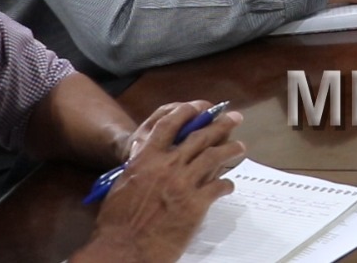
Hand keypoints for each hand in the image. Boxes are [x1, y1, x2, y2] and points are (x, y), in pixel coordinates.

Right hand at [84, 101, 245, 262]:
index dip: (187, 111)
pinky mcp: (196, 204)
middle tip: (234, 118)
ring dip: (230, 149)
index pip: (169, 125)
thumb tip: (150, 162)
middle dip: (220, 124)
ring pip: (215, 157)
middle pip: (200, 136)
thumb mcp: (123, 186)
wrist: (124, 249)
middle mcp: (167, 166)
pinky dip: (226, 184)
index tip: (199, 107)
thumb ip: (140, 169)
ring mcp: (184, 184)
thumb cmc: (116, 222)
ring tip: (240, 146)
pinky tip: (228, 186)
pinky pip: (218, 186)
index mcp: (146, 159)